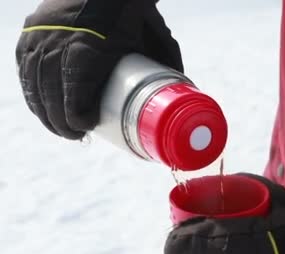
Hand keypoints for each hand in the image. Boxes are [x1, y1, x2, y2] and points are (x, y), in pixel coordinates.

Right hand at [15, 0, 182, 138]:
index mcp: (89, 46)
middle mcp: (59, 41)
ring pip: (35, 82)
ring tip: (60, 127)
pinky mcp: (32, 29)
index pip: (74, 91)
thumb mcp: (157, 36)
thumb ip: (168, 63)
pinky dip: (31, 89)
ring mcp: (42, 34)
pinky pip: (25, 66)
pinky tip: (40, 104)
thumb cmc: (135, 9)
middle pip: (52, 93)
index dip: (76, 116)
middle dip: (60, 121)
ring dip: (44, 109)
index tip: (86, 128)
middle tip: (76, 135)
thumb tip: (185, 94)